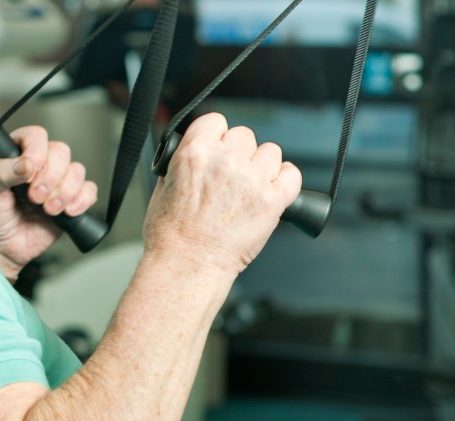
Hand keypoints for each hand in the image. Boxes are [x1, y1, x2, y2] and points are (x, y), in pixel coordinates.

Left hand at [0, 126, 98, 281]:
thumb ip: (1, 172)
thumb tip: (28, 163)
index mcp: (16, 154)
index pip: (35, 136)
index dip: (37, 151)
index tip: (29, 173)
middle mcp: (39, 164)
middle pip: (61, 151)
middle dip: (51, 176)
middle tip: (35, 197)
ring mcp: (56, 182)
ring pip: (77, 170)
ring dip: (66, 191)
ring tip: (48, 210)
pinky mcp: (70, 201)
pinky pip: (89, 191)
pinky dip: (82, 200)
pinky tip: (67, 212)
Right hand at [144, 113, 301, 276]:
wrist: (187, 264)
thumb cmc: (171, 234)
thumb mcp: (162, 187)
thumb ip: (183, 162)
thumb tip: (196, 154)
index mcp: (195, 153)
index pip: (215, 121)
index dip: (216, 135)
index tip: (217, 147)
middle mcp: (226, 161)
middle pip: (244, 135)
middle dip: (238, 152)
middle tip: (230, 175)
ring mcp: (252, 180)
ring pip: (270, 152)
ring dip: (261, 166)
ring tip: (249, 187)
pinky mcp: (272, 201)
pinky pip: (292, 174)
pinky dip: (285, 180)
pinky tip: (271, 190)